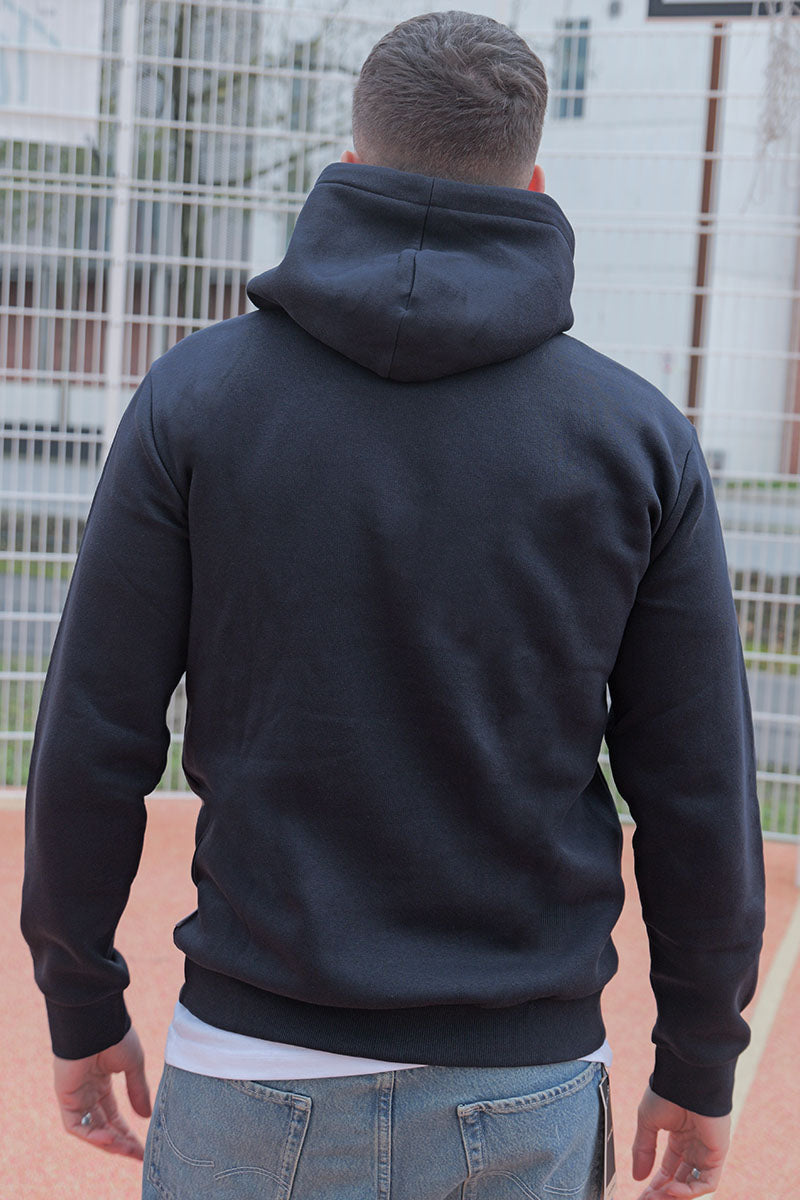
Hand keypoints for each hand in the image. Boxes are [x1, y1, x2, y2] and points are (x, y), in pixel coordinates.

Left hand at [52, 1025, 151, 1159]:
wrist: (97, 1021)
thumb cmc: (116, 1036)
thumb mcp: (133, 1066)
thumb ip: (138, 1091)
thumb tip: (147, 1116)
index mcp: (102, 1082)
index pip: (114, 1115)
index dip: (127, 1132)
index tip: (143, 1147)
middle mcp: (87, 1092)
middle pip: (103, 1126)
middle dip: (121, 1142)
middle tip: (138, 1155)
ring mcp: (76, 1096)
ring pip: (90, 1129)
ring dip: (109, 1142)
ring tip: (128, 1150)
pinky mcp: (66, 1097)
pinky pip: (76, 1125)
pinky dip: (92, 1135)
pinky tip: (110, 1138)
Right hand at [632, 1085, 730, 1198]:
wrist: (686, 1079)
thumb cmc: (667, 1093)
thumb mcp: (647, 1122)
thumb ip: (643, 1150)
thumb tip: (637, 1176)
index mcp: (678, 1137)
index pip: (667, 1169)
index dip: (655, 1184)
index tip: (641, 1195)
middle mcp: (693, 1147)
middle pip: (679, 1180)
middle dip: (663, 1193)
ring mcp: (706, 1151)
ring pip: (693, 1184)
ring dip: (675, 1195)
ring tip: (657, 1198)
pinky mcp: (718, 1154)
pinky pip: (707, 1182)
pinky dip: (690, 1190)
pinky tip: (672, 1189)